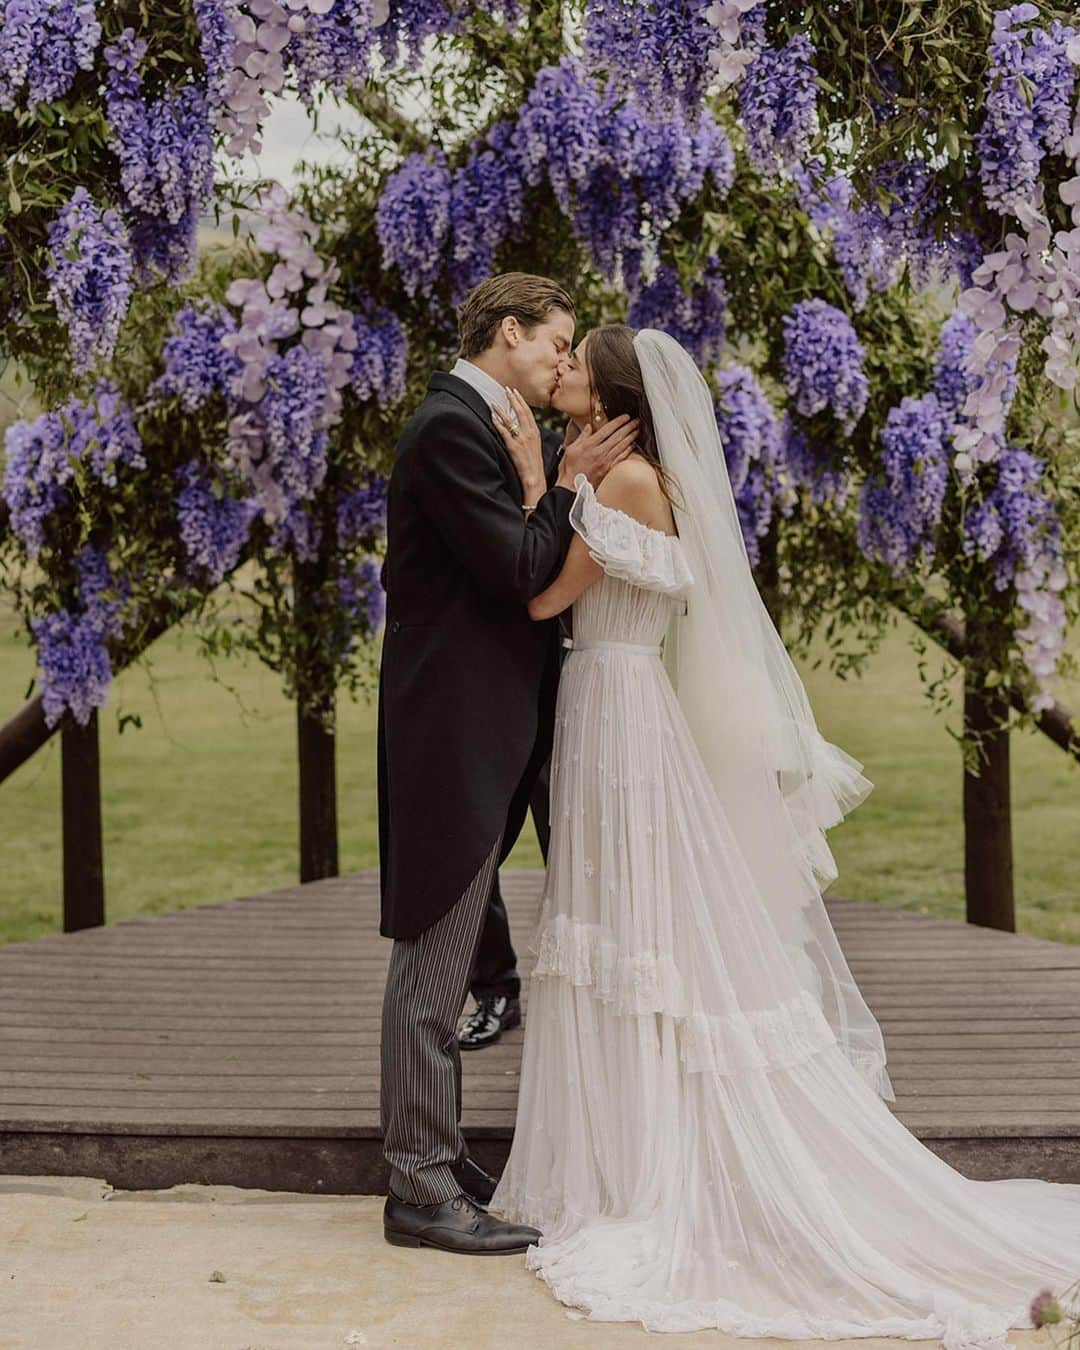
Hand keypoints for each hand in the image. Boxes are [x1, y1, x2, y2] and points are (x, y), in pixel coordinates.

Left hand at [492, 388, 544, 505]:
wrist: (534, 477)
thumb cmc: (534, 463)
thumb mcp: (534, 446)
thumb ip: (529, 435)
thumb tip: (521, 427)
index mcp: (535, 432)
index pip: (527, 412)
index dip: (520, 400)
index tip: (514, 392)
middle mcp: (529, 434)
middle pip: (520, 412)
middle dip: (513, 399)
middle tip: (506, 389)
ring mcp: (521, 440)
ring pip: (511, 420)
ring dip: (502, 410)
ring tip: (495, 402)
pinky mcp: (514, 447)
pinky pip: (505, 432)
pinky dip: (498, 424)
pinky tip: (493, 417)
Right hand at [557, 414, 638, 490]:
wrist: (571, 488)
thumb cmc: (569, 469)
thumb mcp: (570, 449)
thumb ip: (581, 437)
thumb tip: (588, 427)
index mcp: (589, 445)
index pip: (607, 430)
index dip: (618, 422)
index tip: (625, 417)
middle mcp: (599, 452)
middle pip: (617, 437)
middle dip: (628, 427)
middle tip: (636, 421)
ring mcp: (605, 461)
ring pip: (621, 446)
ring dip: (630, 437)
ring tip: (637, 430)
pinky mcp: (608, 469)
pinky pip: (620, 458)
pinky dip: (627, 450)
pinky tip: (632, 445)